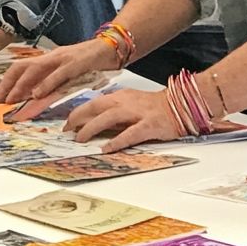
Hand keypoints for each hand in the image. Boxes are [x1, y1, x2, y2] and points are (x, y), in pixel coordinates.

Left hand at [0, 39, 116, 116]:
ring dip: (21, 85)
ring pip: (35, 69)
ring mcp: (62, 58)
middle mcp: (51, 57)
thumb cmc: (90, 62)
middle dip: (8, 83)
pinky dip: (46, 84)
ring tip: (13, 99)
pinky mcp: (76, 63)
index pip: (20, 67)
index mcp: (48, 59)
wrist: (112, 47)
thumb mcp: (67, 72)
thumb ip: (53, 82)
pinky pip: (57, 73)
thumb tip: (36, 97)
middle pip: (21, 67)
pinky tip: (38, 94)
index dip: (7, 82)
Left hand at [62, 88, 179, 151]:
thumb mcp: (130, 103)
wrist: (179, 105)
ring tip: (80, 139)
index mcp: (119, 97)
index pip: (93, 102)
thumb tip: (93, 121)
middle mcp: (125, 102)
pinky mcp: (148, 125)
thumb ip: (113, 110)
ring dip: (91, 128)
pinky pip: (130, 133)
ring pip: (108, 118)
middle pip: (96, 107)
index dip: (78, 112)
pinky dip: (116, 141)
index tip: (67, 123)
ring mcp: (137, 113)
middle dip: (78, 118)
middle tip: (67, 130)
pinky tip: (106, 148)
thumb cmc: (153, 107)